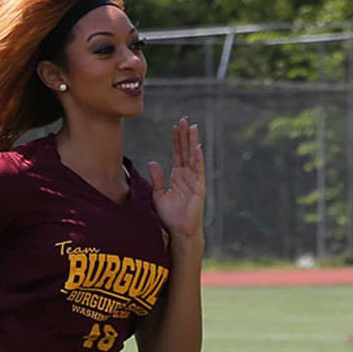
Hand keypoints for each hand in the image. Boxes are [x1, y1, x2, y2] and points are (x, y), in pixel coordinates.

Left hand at [148, 118, 205, 239]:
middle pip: (186, 151)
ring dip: (193, 142)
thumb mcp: (159, 195)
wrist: (178, 231)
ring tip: (192, 127)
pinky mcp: (199, 187)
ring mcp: (194, 180)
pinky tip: (197, 146)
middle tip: (184, 120)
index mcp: (177, 176)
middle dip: (185, 136)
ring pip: (193, 157)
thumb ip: (157, 179)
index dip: (176, 140)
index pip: (177, 154)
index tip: (175, 127)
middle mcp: (187, 176)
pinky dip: (198, 158)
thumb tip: (153, 162)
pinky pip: (199, 170)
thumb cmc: (169, 216)